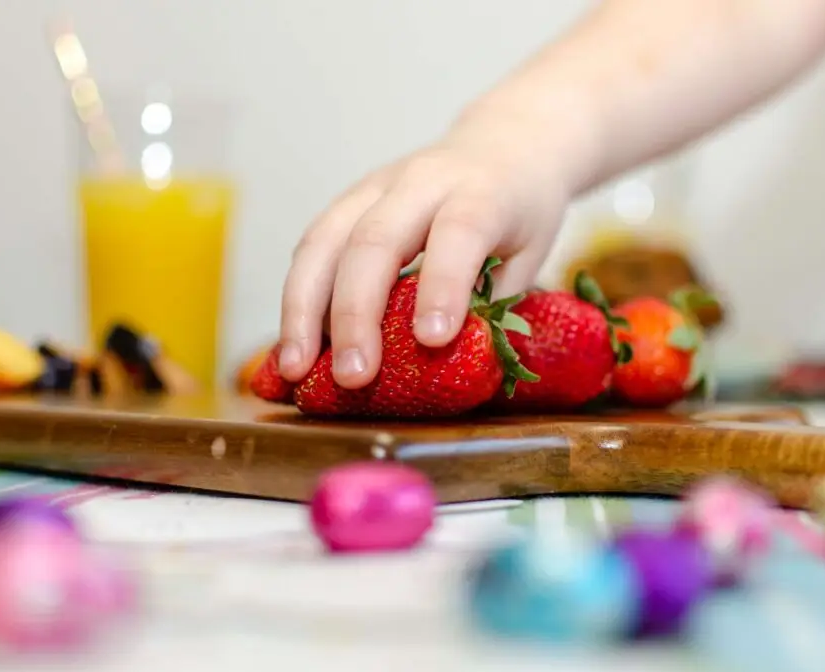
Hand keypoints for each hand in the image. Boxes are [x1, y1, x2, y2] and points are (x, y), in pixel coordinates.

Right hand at [277, 119, 570, 389]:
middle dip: (356, 313)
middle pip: (375, 239)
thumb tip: (451, 364)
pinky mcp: (349, 200)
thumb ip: (495, 303)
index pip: (458, 233)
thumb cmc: (520, 209)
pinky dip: (299, 297)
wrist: (502, 143)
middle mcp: (422, 182)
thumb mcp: (530, 253)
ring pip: (326, 240)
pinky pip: (312, 245)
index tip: (433, 340)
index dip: (443, 285)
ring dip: (303, 309)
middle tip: (353, 376)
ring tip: (294, 367)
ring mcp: (376, 187)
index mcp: (481, 192)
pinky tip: (293, 341)